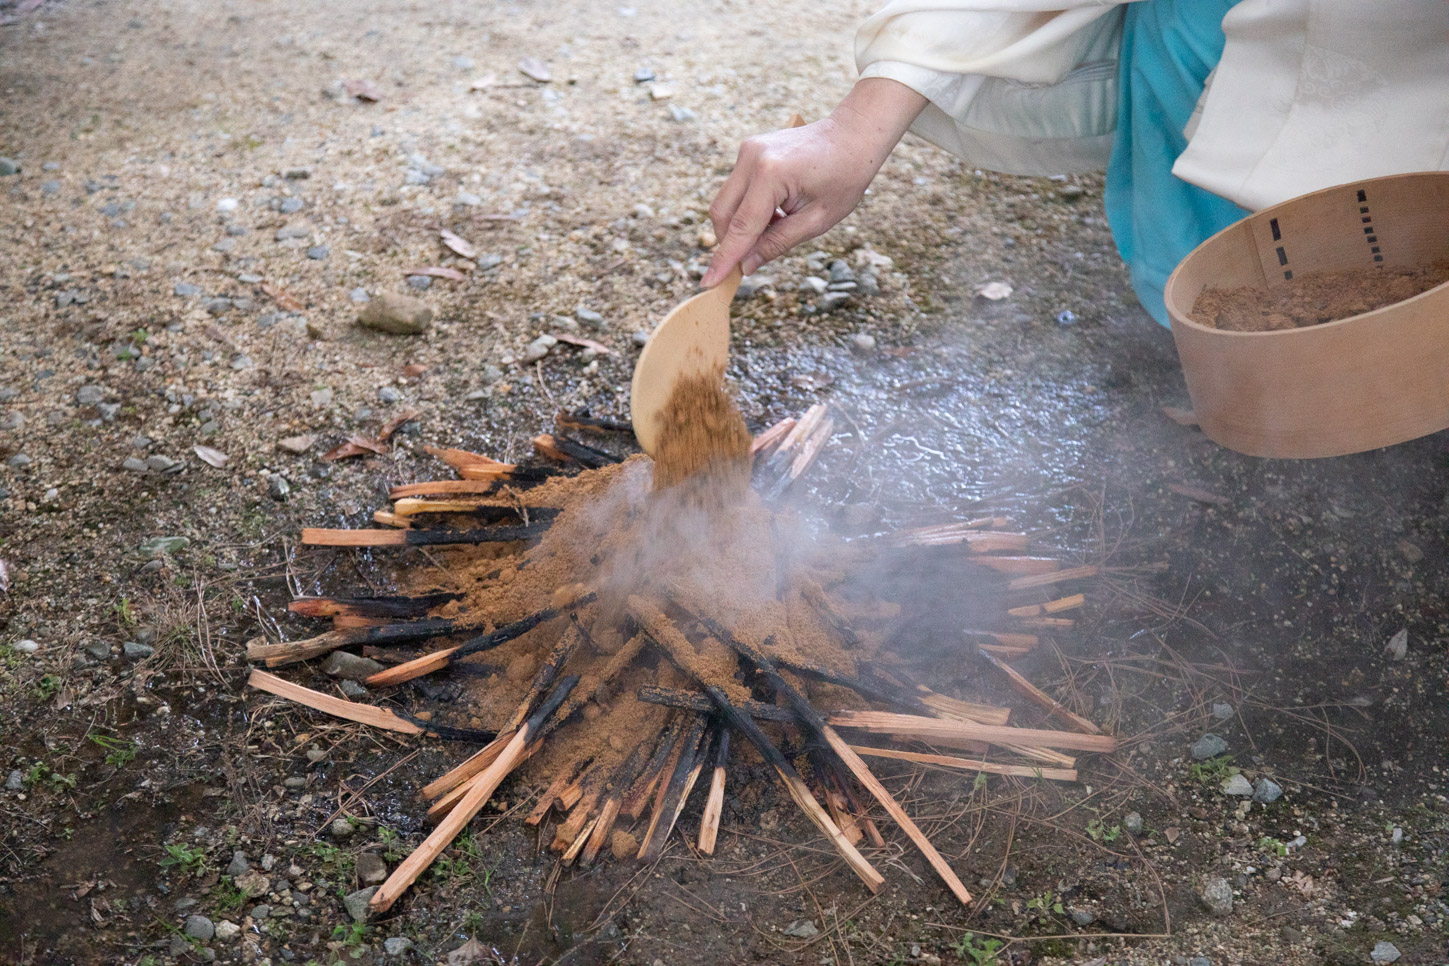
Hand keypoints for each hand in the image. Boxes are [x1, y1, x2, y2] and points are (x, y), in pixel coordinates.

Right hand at [702, 78, 927, 286]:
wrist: (852, 136)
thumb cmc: (844, 177)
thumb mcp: (817, 220)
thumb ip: (778, 243)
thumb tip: (747, 266)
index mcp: (770, 174)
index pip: (740, 227)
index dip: (725, 259)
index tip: (709, 282)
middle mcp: (751, 157)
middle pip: (721, 213)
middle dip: (730, 242)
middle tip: (750, 262)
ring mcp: (747, 150)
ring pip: (726, 202)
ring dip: (742, 225)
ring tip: (780, 225)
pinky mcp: (749, 150)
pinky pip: (737, 189)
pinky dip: (748, 209)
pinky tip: (777, 211)